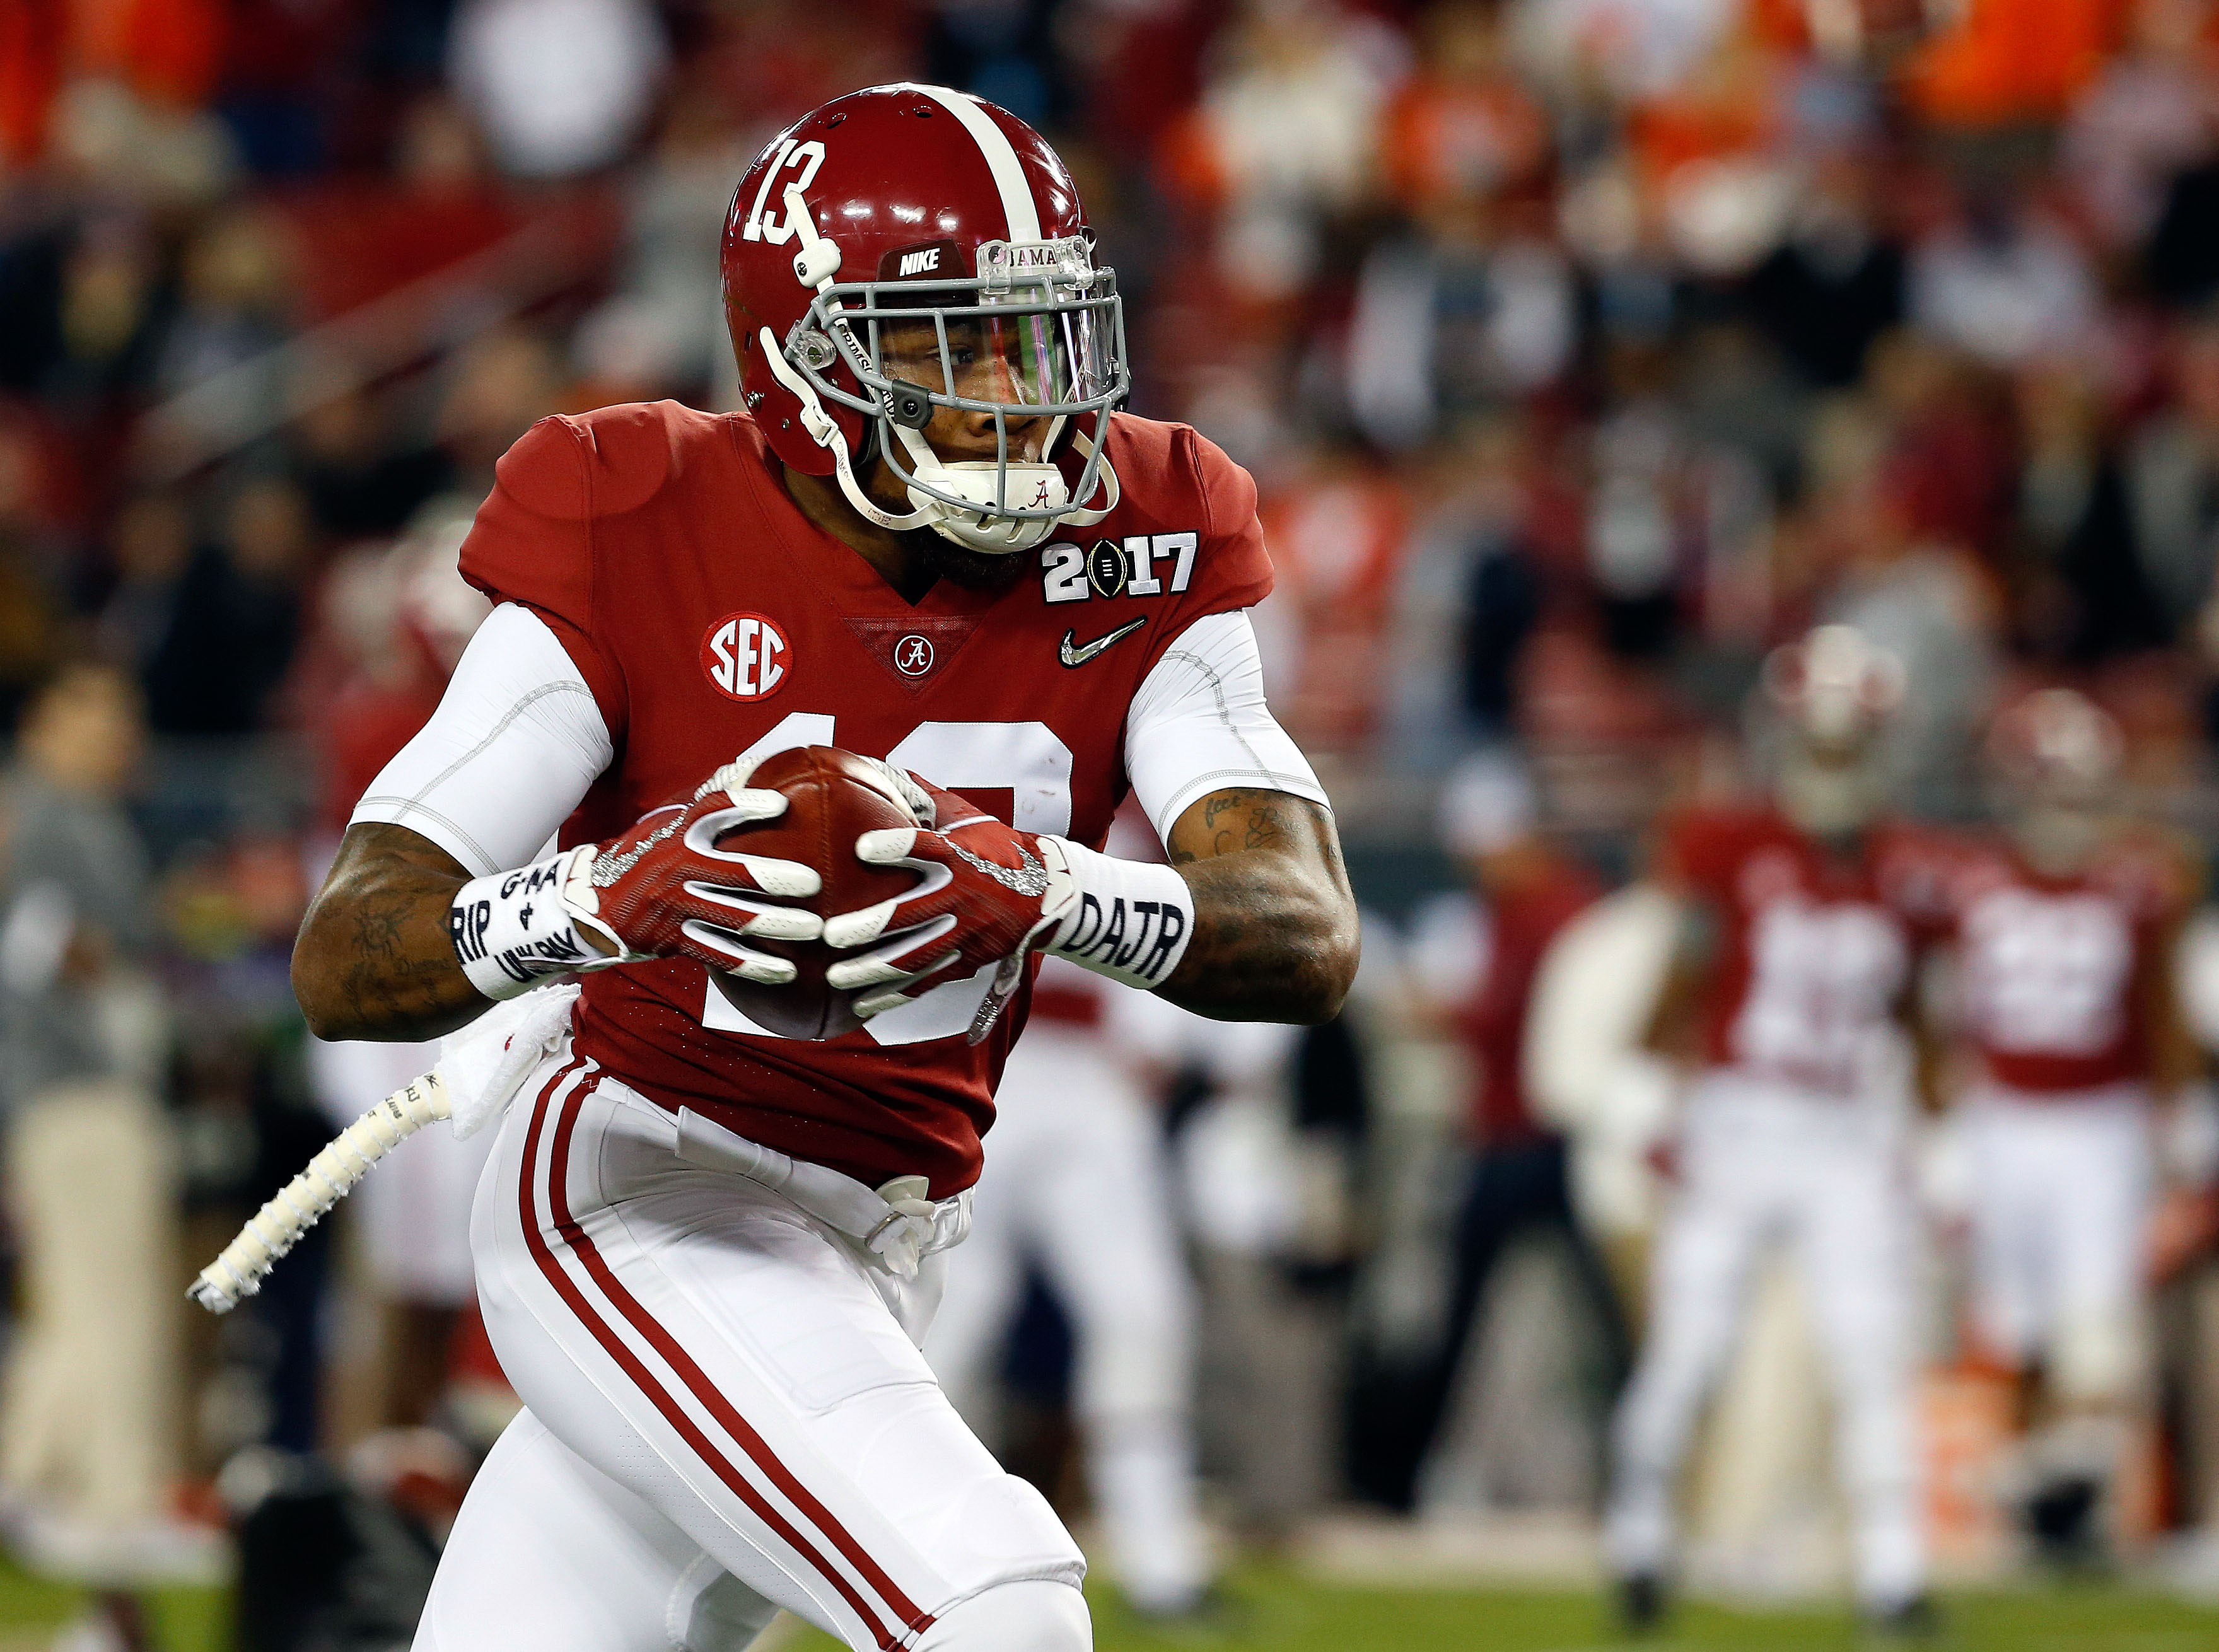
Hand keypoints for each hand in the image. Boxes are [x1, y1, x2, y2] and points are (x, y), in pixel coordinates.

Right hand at [561, 755, 824, 982]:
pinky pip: (721, 955)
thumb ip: (705, 804)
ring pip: (735, 918)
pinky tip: (787, 971)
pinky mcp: (674, 941)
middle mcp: (675, 870)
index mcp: (676, 836)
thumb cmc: (642, 860)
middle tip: (813, 882)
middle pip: (734, 873)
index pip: (711, 812)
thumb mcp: (663, 827)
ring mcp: (675, 908)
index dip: (744, 806)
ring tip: (814, 928)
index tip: (781, 803)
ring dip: (778, 924)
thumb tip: (748, 767)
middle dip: (776, 878)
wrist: (587, 907)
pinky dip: (756, 965)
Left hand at [822, 777, 1075, 1023]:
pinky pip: (930, 980)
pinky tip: (863, 1004)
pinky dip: (896, 994)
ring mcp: (968, 932)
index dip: (897, 846)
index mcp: (961, 856)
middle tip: (831, 935)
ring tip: (837, 977)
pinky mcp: (970, 959)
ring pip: (918, 956)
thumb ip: (924, 796)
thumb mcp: (967, 817)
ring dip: (875, 969)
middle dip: (871, 927)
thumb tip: (876, 765)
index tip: (861, 847)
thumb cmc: (996, 847)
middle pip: (914, 913)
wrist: (1049, 893)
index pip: (928, 848)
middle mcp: (964, 896)